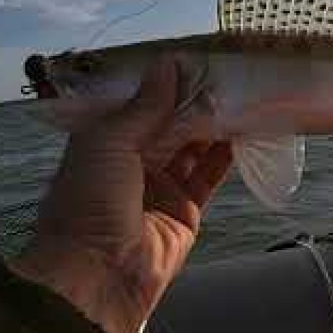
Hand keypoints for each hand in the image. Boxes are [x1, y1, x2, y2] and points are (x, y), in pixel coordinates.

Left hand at [9, 57, 232, 332]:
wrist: (98, 275)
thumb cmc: (88, 202)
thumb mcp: (109, 142)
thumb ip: (144, 106)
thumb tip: (168, 65)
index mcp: (103, 142)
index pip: (136, 104)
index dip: (160, 82)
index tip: (189, 57)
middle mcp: (131, 162)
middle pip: (168, 124)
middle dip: (193, 101)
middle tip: (223, 71)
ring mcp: (159, 187)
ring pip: (192, 147)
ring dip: (213, 124)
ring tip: (239, 94)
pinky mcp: (185, 211)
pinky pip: (208, 176)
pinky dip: (225, 155)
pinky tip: (244, 130)